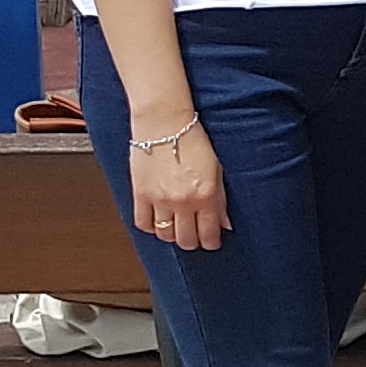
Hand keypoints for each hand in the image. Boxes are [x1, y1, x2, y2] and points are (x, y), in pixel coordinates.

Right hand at [127, 115, 228, 255]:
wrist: (165, 123)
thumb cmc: (192, 139)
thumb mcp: (217, 169)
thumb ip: (221, 199)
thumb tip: (225, 222)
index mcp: (206, 194)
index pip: (209, 232)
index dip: (211, 242)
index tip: (212, 242)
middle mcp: (182, 201)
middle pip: (186, 239)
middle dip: (193, 243)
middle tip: (195, 239)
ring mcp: (160, 199)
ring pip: (165, 234)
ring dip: (172, 236)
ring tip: (177, 230)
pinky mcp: (140, 194)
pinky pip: (142, 223)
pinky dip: (150, 227)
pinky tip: (157, 222)